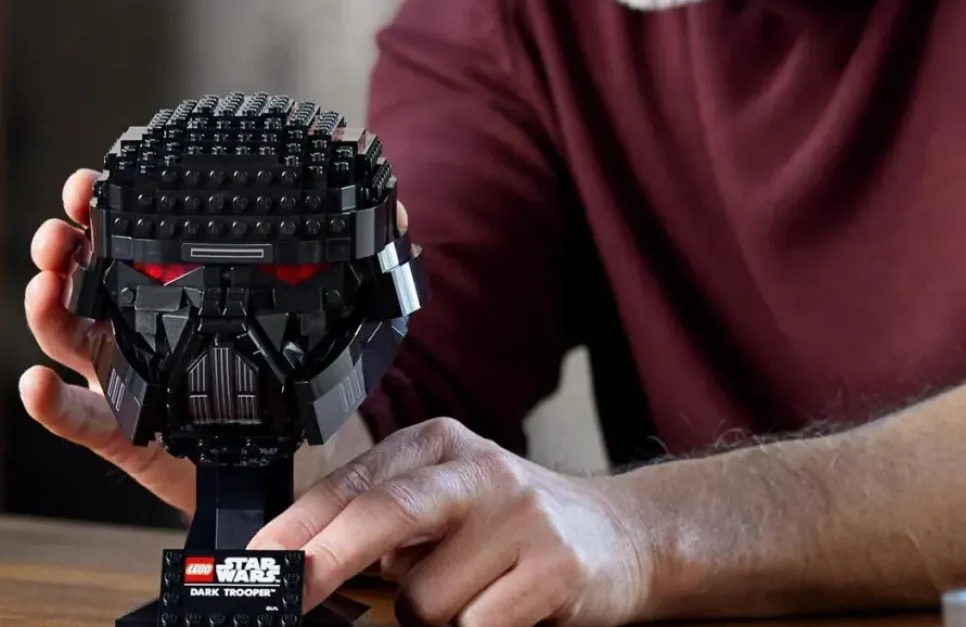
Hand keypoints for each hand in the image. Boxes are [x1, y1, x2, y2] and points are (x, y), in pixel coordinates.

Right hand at [20, 173, 411, 516]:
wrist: (269, 462)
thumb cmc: (280, 382)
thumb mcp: (318, 318)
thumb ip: (354, 267)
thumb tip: (396, 218)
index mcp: (181, 293)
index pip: (136, 241)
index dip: (108, 208)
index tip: (94, 180)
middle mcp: (143, 327)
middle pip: (88, 276)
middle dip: (68, 243)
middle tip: (65, 222)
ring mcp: (126, 376)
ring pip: (71, 335)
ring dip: (47, 306)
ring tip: (45, 283)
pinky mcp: (124, 431)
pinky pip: (79, 418)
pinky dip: (50, 403)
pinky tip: (39, 384)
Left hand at [248, 417, 653, 626]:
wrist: (619, 534)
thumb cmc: (512, 523)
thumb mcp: (447, 501)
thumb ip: (387, 523)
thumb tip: (307, 567)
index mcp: (439, 445)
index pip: (354, 481)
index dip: (298, 526)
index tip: (256, 564)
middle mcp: (477, 468)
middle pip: (386, 512)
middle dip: (327, 559)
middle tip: (293, 593)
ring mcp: (519, 514)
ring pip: (427, 597)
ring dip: (430, 618)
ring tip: (470, 594)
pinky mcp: (552, 565)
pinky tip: (502, 610)